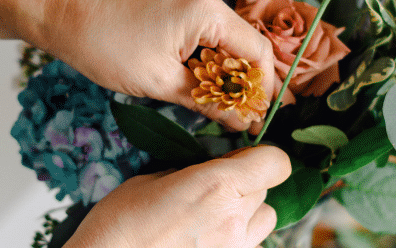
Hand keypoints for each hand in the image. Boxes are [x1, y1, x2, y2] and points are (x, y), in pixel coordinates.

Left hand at [43, 0, 274, 130]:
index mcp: (206, 9)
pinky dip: (208, 56)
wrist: (64, 12)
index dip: (264, 89)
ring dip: (225, 72)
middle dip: (245, 83)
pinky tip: (199, 81)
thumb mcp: (159, 82)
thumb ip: (208, 102)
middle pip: (245, 44)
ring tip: (220, 105)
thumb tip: (244, 122)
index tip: (262, 118)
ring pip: (225, 38)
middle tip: (244, 119)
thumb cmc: (105, 44)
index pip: (257, 51)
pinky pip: (207, 29)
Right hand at [65, 146, 291, 247]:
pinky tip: (206, 240)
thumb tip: (209, 171)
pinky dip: (237, 239)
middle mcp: (234, 219)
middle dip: (246, 183)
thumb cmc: (120, 223)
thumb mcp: (152, 181)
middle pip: (266, 190)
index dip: (264, 157)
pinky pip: (249, 246)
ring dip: (247, 213)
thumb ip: (191, 173)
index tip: (243, 157)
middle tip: (213, 187)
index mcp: (217, 186)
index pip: (275, 163)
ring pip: (265, 220)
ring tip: (212, 216)